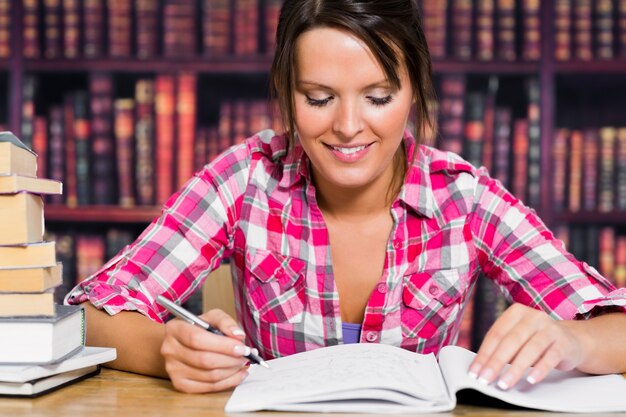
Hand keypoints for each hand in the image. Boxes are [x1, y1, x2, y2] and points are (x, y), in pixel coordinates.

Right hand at [161, 308, 250, 392]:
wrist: (182, 344)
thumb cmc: (199, 329)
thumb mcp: (212, 318)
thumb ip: (226, 322)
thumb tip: (239, 335)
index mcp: (175, 328)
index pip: (197, 339)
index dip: (223, 345)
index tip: (241, 347)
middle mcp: (170, 349)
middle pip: (204, 360)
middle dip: (231, 359)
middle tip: (246, 355)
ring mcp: (173, 369)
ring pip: (209, 376)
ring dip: (232, 371)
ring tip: (243, 363)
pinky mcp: (180, 384)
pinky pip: (208, 387)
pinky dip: (228, 382)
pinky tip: (238, 374)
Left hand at [468, 303, 586, 389]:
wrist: (571, 340)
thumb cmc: (535, 341)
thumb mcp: (518, 339)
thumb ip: (502, 348)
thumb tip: (481, 368)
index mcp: (516, 313)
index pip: (495, 334)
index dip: (484, 354)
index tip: (474, 372)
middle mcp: (533, 317)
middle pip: (510, 341)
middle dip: (495, 362)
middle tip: (485, 379)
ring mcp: (550, 328)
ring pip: (529, 349)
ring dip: (515, 369)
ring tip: (504, 383)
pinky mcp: (564, 342)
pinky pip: (550, 357)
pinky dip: (540, 369)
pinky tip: (531, 380)